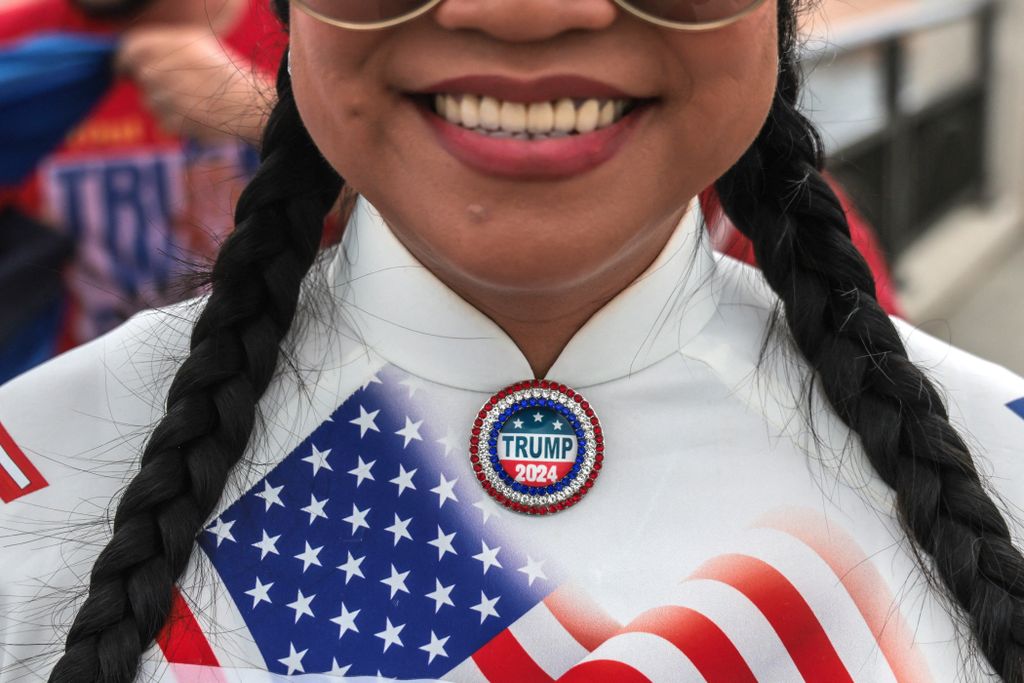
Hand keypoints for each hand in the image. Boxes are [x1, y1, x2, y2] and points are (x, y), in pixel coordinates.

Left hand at [116, 26, 275, 145]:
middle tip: (178, 89)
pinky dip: (177, 122)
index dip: (125, 59)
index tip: (124, 69)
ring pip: (150, 102)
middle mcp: (165, 67)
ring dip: (166, 104)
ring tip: (195, 103)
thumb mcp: (201, 46)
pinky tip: (197, 117)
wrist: (250, 107)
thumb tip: (138, 59)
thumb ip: (166, 47)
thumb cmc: (228, 77)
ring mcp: (167, 96)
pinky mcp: (172, 120)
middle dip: (155, 84)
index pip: (131, 47)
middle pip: (142, 77)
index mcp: (173, 44)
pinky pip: (163, 122)